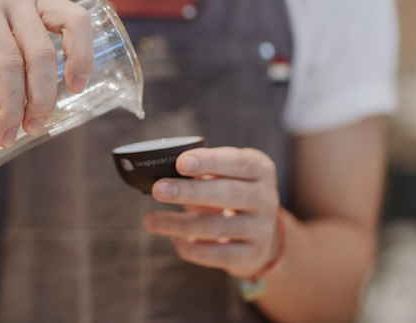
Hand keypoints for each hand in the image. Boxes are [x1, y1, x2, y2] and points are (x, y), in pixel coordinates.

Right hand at [0, 0, 93, 146]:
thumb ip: (20, 46)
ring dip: (10, 105)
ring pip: (8, 62)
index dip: (82, 56)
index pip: (75, 21)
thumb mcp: (1, 16)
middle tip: (34, 127)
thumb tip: (37, 104)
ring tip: (6, 134)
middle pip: (40, 53)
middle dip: (41, 98)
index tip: (76, 89)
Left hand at [143, 147, 281, 278]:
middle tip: (158, 189)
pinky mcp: (253, 255)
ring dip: (178, 223)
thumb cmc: (230, 193)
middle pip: (228, 194)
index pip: (237, 162)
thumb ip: (201, 171)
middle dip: (190, 192)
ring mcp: (262, 228)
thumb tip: (162, 175)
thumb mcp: (225, 175)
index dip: (209, 162)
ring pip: (216, 226)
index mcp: (260, 169)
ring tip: (149, 220)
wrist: (262, 234)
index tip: (180, 163)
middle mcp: (266, 198)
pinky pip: (217, 254)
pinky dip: (191, 248)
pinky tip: (174, 240)